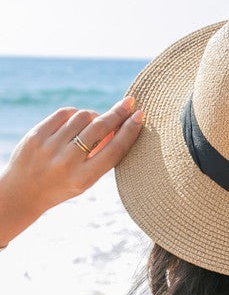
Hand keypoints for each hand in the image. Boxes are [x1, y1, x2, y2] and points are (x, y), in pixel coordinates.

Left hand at [0, 96, 143, 245]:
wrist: (23, 192)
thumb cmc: (62, 185)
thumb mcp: (86, 180)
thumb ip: (102, 157)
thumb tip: (121, 126)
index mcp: (84, 178)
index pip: (114, 149)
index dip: (129, 131)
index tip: (139, 116)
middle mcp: (67, 162)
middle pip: (100, 129)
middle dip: (117, 113)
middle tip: (129, 102)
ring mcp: (49, 147)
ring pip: (82, 117)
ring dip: (94, 116)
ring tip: (95, 122)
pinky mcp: (36, 135)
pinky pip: (63, 113)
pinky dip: (75, 114)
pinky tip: (77, 120)